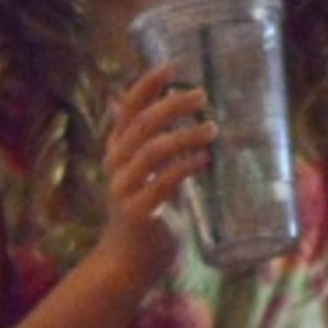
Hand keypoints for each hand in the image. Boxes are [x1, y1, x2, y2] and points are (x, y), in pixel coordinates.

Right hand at [98, 62, 215, 285]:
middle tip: (202, 95)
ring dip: (185, 136)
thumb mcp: (145, 173)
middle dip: (172, 105)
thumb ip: (151, 145)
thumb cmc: (144, 213)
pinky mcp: (137, 211)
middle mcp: (115, 165)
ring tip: (211, 128)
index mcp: (117, 151)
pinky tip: (204, 159)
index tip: (170, 66)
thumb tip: (166, 111)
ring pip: (153, 151)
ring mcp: (124, 188)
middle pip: (142, 125)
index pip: (128, 110)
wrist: (129, 262)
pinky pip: (163, 183)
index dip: (147, 86)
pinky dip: (185, 167)